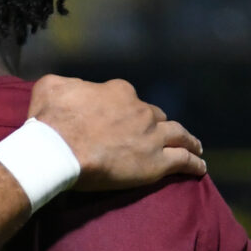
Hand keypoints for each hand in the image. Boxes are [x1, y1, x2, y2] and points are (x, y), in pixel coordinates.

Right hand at [27, 75, 204, 190]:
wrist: (58, 150)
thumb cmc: (51, 120)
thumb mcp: (50, 87)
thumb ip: (67, 85)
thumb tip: (70, 88)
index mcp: (118, 91)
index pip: (127, 97)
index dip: (123, 108)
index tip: (118, 119)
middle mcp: (141, 110)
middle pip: (155, 116)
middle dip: (156, 124)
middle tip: (155, 135)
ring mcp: (152, 136)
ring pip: (178, 134)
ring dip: (187, 138)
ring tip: (195, 145)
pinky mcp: (157, 163)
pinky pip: (183, 160)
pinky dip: (194, 162)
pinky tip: (200, 165)